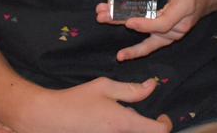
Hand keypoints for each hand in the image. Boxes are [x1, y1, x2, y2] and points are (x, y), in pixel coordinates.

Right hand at [20, 78, 171, 132]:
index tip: (161, 115)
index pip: (159, 131)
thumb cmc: (77, 101)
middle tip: (143, 114)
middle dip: (149, 126)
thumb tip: (151, 87)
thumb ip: (131, 89)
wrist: (51, 119)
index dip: (165, 123)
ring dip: (134, 127)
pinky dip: (122, 130)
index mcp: (125, 123)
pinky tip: (109, 122)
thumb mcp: (105, 87)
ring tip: (122, 115)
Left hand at [95, 0, 211, 60]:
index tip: (129, 21)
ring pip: (146, 35)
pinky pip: (151, 46)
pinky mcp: (167, 37)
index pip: (163, 22)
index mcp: (184, 7)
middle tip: (103, 16)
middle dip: (123, 21)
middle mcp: (179, 26)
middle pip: (149, 29)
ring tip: (103, 19)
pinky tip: (122, 56)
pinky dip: (136, 51)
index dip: (145, 24)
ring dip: (123, 25)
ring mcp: (173, 34)